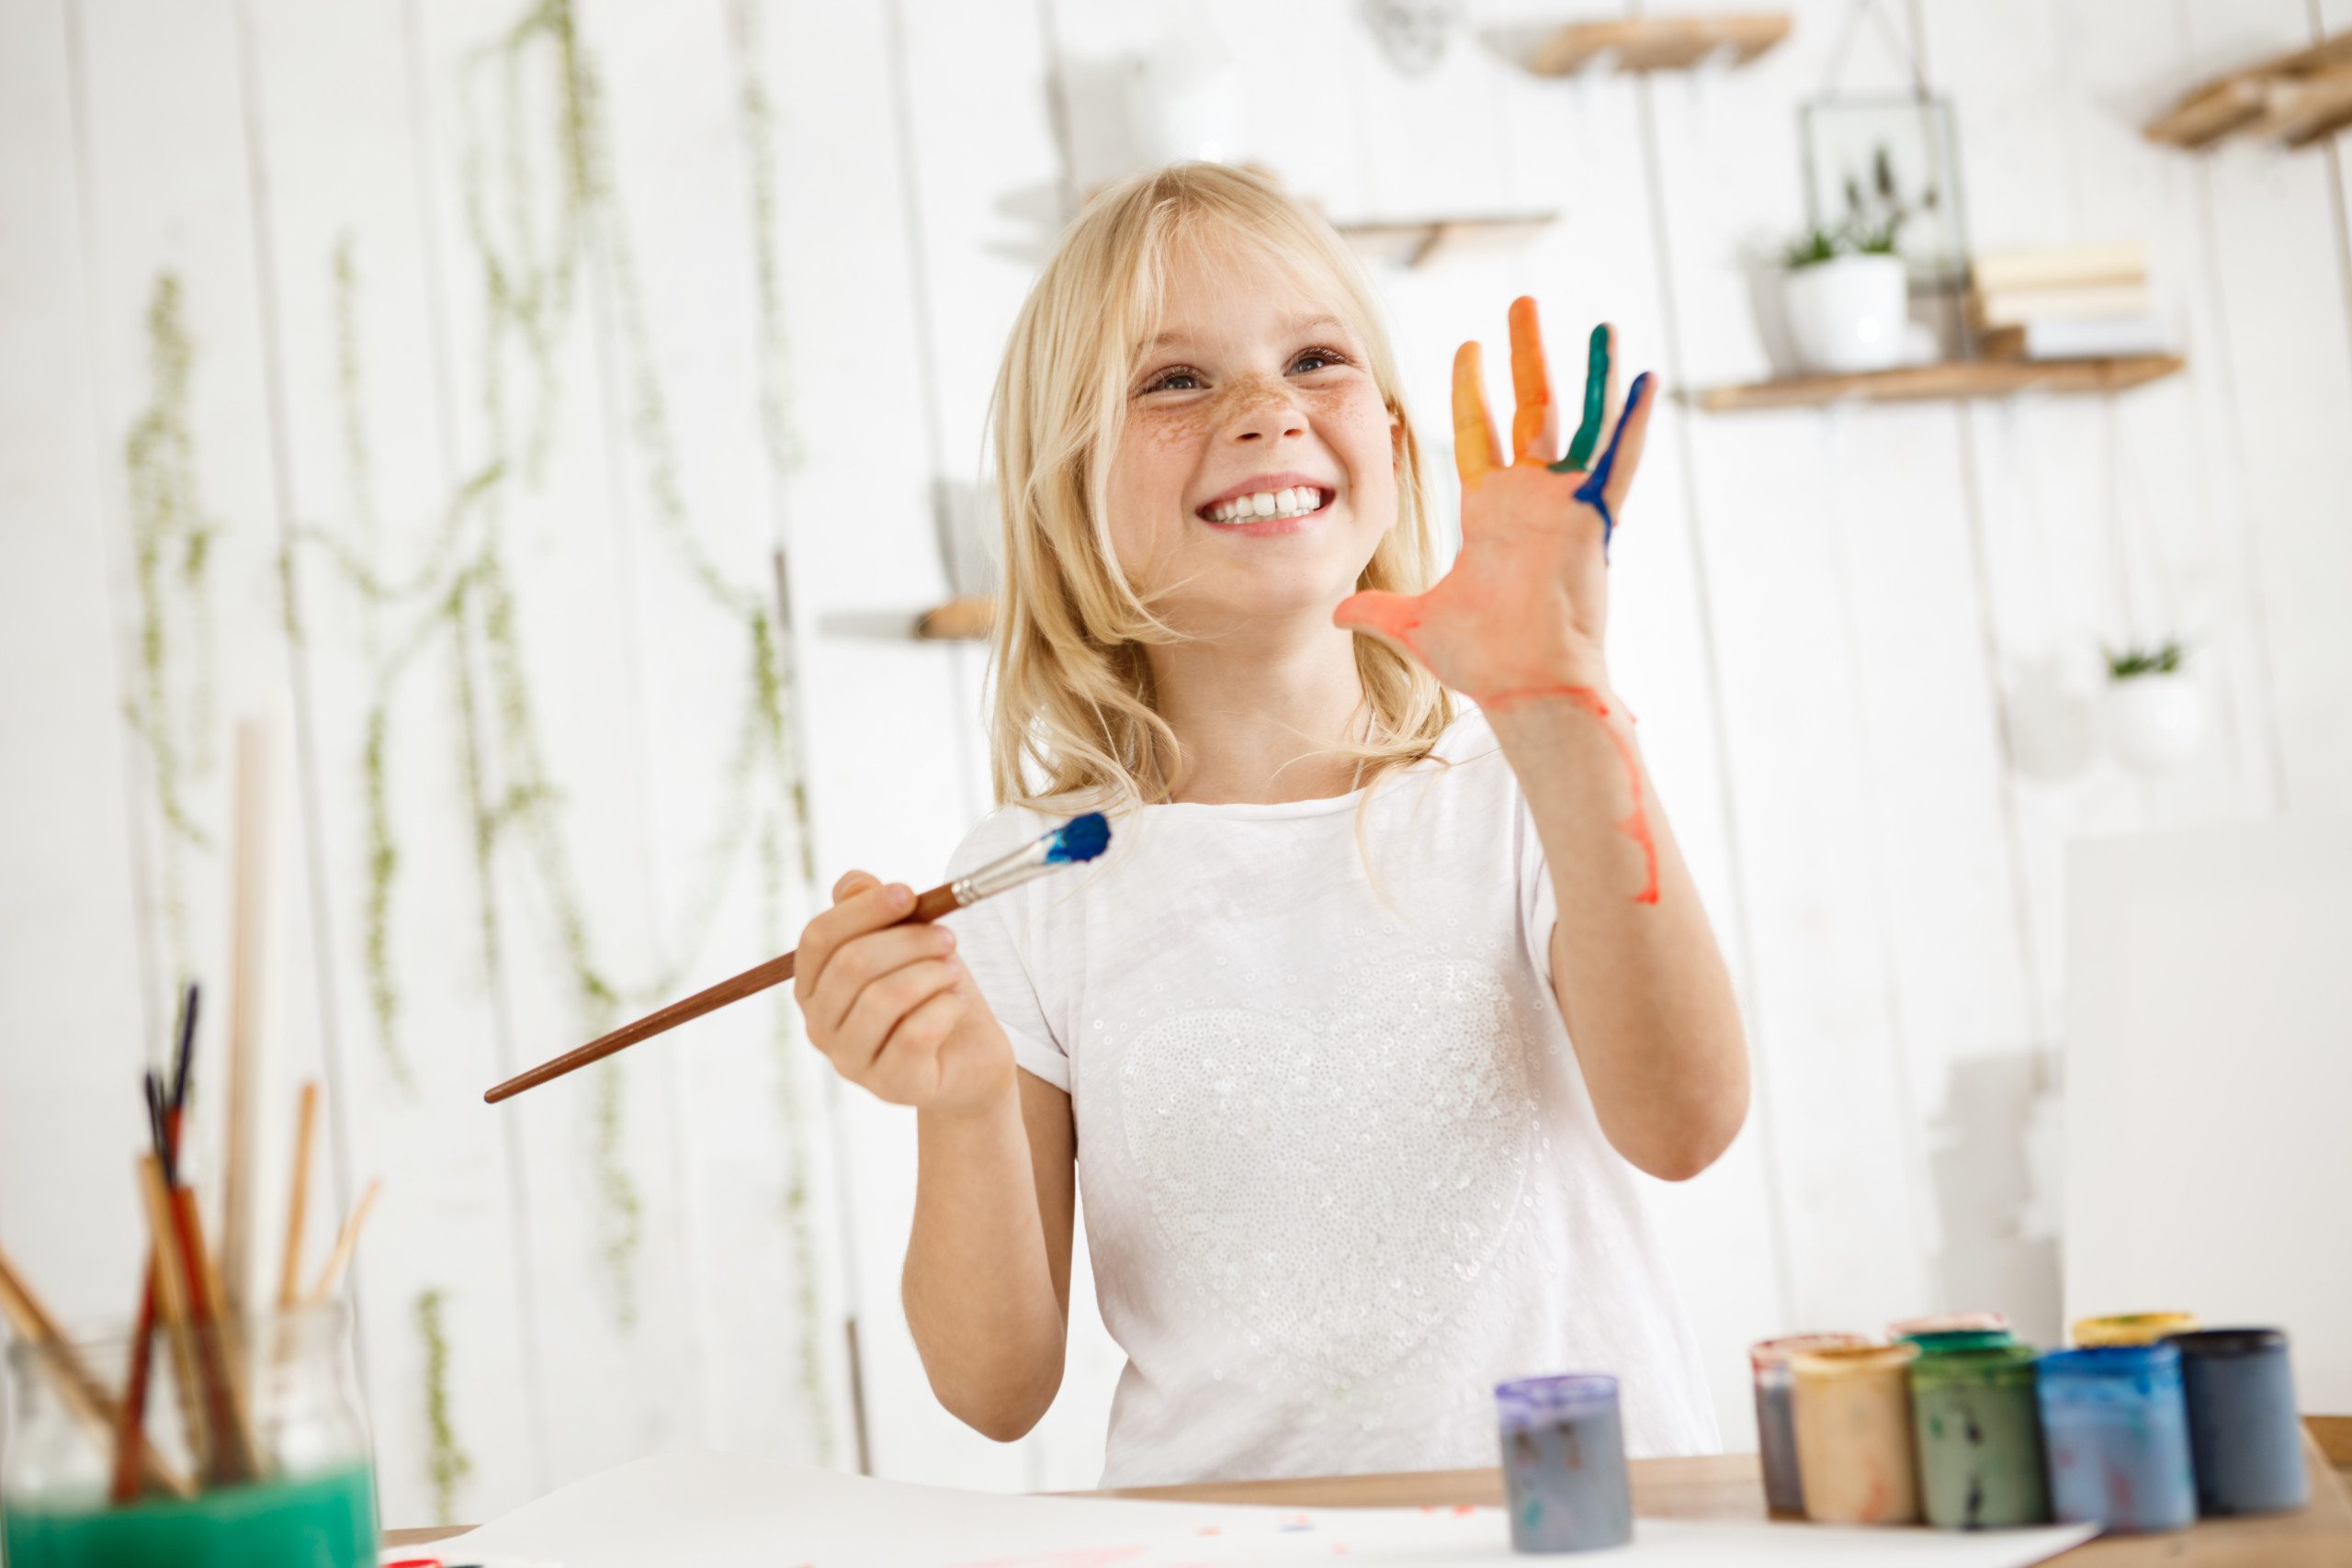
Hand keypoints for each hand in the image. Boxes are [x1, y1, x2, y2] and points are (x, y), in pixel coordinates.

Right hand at [794, 870, 1012, 1116]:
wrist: (970, 1056)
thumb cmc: (931, 993)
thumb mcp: (907, 942)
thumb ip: (875, 910)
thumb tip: (854, 884)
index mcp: (814, 986)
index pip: (818, 939)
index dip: (863, 910)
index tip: (909, 893)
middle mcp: (820, 1027)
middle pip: (851, 965)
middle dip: (908, 941)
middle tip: (948, 937)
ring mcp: (851, 1062)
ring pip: (882, 998)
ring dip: (930, 973)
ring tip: (953, 973)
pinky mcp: (891, 1086)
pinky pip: (915, 1033)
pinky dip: (945, 1007)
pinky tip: (955, 1005)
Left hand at [1335, 299, 1654, 704]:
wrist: (1526, 685)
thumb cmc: (1484, 659)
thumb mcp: (1417, 623)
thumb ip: (1378, 610)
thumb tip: (1337, 613)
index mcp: (1491, 511)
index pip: (1480, 431)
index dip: (1474, 388)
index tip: (1469, 345)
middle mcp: (1529, 498)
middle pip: (1529, 407)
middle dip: (1525, 354)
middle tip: (1523, 302)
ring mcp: (1564, 504)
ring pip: (1580, 422)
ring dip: (1591, 373)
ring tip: (1600, 325)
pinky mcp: (1593, 519)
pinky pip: (1618, 461)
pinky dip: (1633, 422)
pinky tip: (1646, 379)